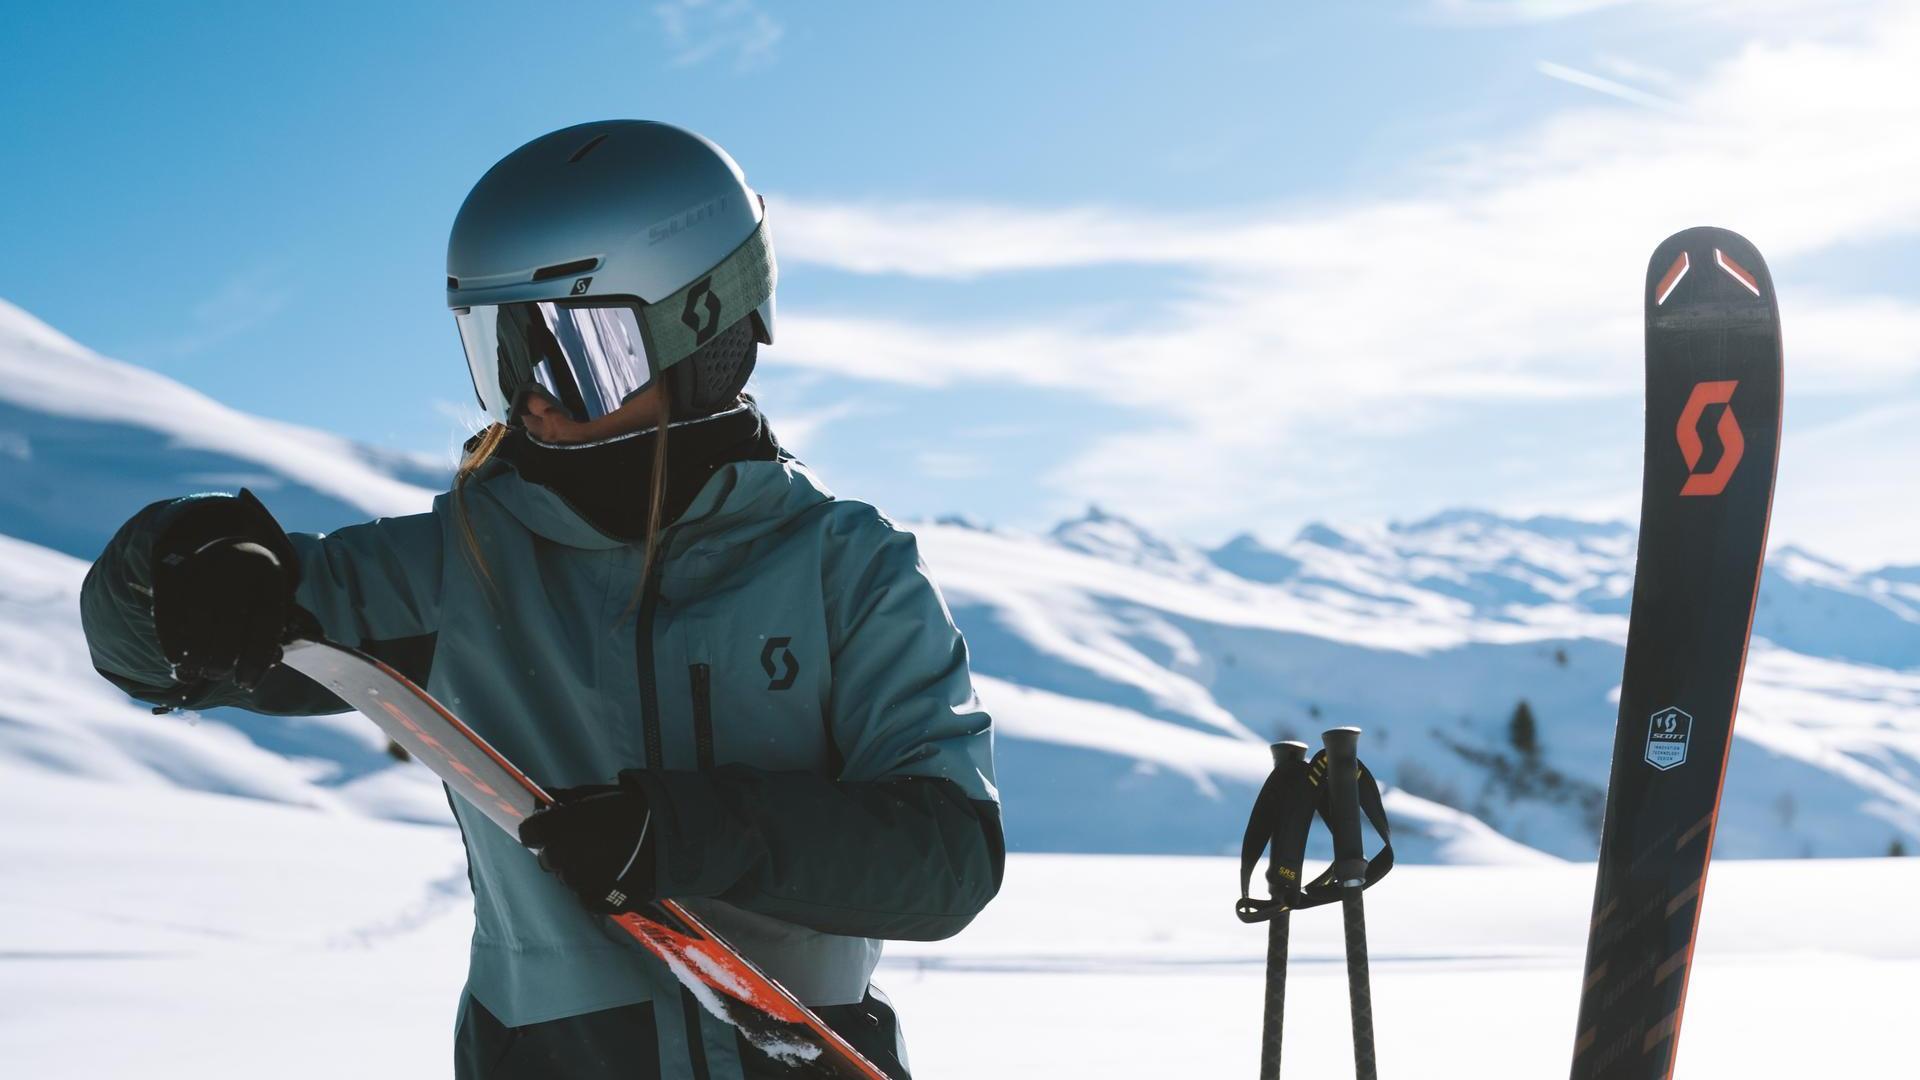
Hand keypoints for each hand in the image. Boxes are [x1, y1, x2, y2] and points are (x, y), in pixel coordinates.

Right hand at [153, 537, 299, 689]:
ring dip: (195, 656)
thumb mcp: (269, 596)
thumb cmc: (247, 583)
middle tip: (218, 674)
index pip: (265, 626)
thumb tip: (274, 662)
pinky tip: (175, 659)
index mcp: (268, 574)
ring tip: (194, 673)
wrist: (212, 536)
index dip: (256, 661)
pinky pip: (169, 614)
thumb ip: (273, 629)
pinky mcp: (172, 572)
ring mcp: (202, 567)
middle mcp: (237, 567)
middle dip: (222, 660)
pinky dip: (172, 642)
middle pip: (228, 627)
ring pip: (197, 624)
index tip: (246, 684)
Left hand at [518, 781, 654, 913]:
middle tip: (585, 842)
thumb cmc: (635, 809)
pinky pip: (586, 896)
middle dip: (560, 850)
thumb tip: (545, 801)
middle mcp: (566, 858)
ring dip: (578, 869)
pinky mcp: (598, 902)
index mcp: (562, 828)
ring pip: (567, 879)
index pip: (529, 833)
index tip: (552, 826)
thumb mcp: (598, 795)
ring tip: (606, 858)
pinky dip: (595, 887)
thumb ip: (567, 800)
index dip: (540, 829)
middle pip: (547, 859)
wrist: (674, 838)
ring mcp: (581, 884)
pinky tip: (615, 874)